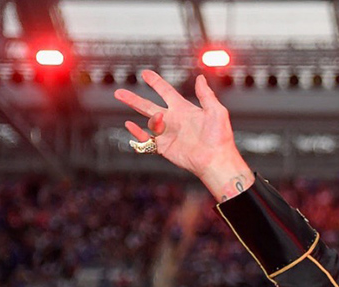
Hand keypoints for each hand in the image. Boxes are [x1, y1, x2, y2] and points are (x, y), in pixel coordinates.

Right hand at [114, 70, 252, 200]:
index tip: (145, 73)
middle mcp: (174, 120)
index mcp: (184, 109)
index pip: (166, 92)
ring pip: (145, 120)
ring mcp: (168, 134)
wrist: (216, 160)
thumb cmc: (220, 137)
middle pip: (149, 106)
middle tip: (119, 92)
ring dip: (133, 109)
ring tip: (122, 100)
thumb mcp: (216, 111)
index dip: (156, 82)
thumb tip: (201, 78)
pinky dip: (137, 133)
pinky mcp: (164, 147)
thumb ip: (206, 94)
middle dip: (134, 99)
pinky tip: (130, 125)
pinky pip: (146, 140)